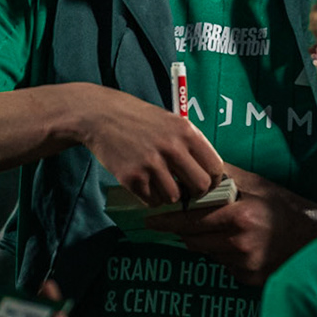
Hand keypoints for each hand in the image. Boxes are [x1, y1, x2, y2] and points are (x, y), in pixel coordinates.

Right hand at [76, 85, 222, 206]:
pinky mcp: (132, 177)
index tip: (206, 183)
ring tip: (158, 182)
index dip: (213, 180)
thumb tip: (209, 174)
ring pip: (174, 197)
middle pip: (200, 186)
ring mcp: (151, 164)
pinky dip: (149, 197)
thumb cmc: (138, 119)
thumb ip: (190, 144)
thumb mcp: (171, 121)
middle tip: (185, 189)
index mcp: (185, 132)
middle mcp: (171, 147)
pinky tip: (144, 182)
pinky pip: (152, 200)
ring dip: (168, 195)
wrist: (101, 116)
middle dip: (194, 192)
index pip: (215, 167)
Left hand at [145, 162, 316, 285]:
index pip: (190, 220)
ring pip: (208, 254)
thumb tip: (196, 166)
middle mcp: (240, 244)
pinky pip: (225, 267)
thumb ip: (225, 177)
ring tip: (224, 230)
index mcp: (239, 217)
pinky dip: (225, 256)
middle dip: (186, 231)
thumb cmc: (286, 207)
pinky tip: (241, 246)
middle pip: (194, 241)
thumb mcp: (258, 185)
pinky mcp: (250, 280)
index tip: (151, 220)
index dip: (168, 220)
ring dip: (208, 243)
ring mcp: (245, 266)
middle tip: (180, 222)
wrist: (316, 238)